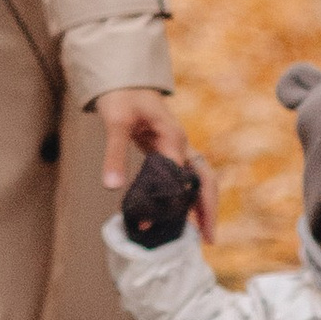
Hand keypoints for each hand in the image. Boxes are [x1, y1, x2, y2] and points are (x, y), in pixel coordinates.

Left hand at [95, 88, 213, 239]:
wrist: (125, 79)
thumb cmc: (122, 97)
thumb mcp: (116, 122)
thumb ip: (114, 153)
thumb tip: (111, 185)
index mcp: (173, 137)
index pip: (180, 177)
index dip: (170, 203)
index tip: (154, 225)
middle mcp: (182, 144)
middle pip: (205, 180)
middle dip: (208, 209)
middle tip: (209, 240)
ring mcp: (179, 148)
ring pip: (199, 180)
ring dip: (202, 205)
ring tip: (203, 236)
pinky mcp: (170, 152)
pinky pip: (187, 178)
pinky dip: (189, 198)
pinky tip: (184, 217)